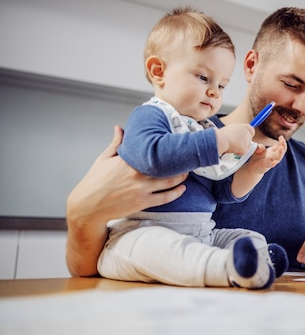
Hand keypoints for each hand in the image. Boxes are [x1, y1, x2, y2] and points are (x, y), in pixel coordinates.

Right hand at [67, 125, 187, 221]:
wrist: (87, 206)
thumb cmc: (95, 181)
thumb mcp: (104, 159)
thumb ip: (116, 143)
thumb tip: (119, 127)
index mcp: (128, 160)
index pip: (153, 150)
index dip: (167, 147)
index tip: (175, 142)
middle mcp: (137, 173)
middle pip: (167, 166)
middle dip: (179, 162)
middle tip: (186, 158)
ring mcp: (141, 189)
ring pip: (170, 181)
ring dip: (182, 176)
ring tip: (187, 171)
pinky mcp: (143, 202)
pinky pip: (165, 197)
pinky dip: (176, 192)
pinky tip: (182, 188)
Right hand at [215, 123, 254, 155]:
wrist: (220, 139)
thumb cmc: (222, 135)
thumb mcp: (231, 129)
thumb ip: (238, 132)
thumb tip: (239, 136)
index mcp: (243, 126)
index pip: (251, 130)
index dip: (249, 134)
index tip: (246, 138)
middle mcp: (246, 132)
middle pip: (249, 139)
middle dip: (244, 143)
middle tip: (236, 144)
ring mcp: (247, 140)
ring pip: (246, 147)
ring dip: (240, 148)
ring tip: (232, 145)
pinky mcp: (245, 148)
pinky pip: (243, 152)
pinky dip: (238, 152)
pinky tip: (232, 149)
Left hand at [246, 136, 286, 174]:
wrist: (253, 168)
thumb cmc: (258, 158)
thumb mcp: (259, 150)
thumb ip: (260, 147)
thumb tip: (262, 147)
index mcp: (273, 151)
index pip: (281, 146)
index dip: (282, 141)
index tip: (281, 137)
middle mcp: (274, 156)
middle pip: (282, 151)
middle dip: (283, 145)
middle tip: (282, 140)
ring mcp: (271, 161)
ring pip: (278, 157)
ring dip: (280, 153)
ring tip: (281, 147)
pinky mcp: (266, 166)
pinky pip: (271, 164)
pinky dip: (273, 163)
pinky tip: (275, 161)